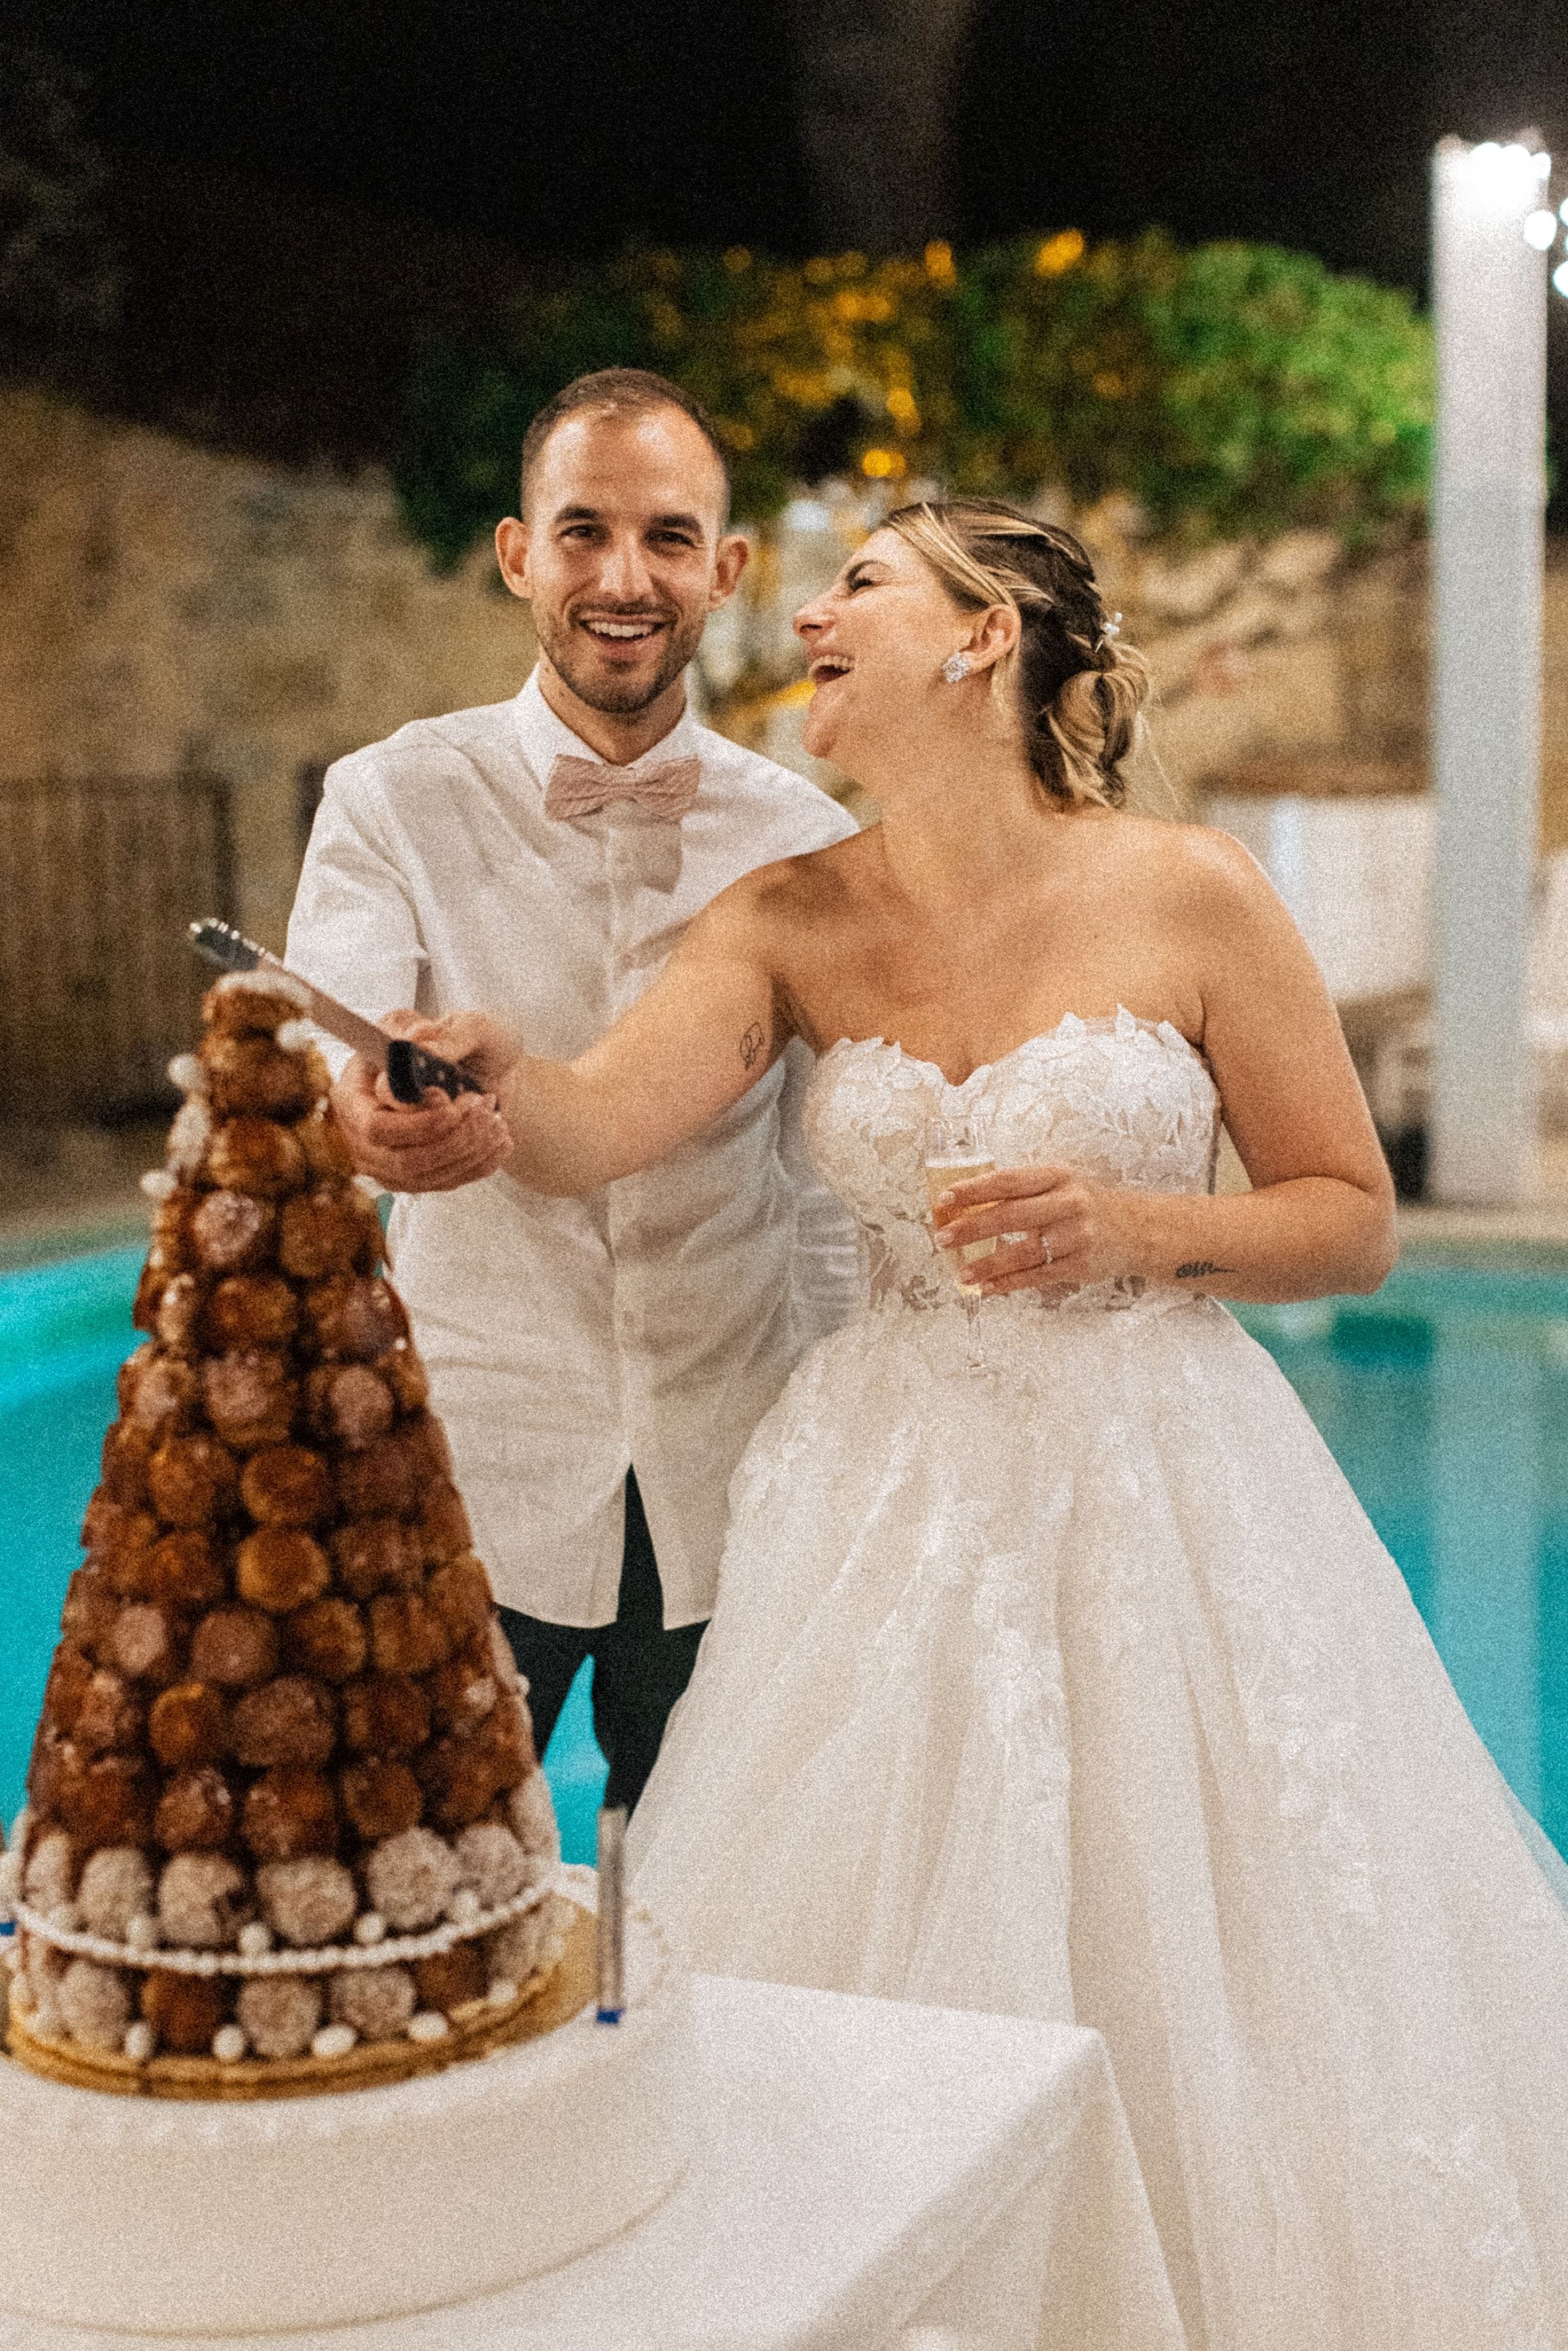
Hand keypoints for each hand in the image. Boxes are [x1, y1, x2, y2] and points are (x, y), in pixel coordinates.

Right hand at [330, 1010, 512, 1194]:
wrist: (490, 1067)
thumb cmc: (467, 1042)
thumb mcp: (457, 1023)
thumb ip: (436, 1032)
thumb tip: (417, 1043)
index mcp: (357, 1088)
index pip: (375, 1125)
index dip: (416, 1120)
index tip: (446, 1097)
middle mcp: (365, 1130)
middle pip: (401, 1160)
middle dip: (451, 1138)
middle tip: (481, 1106)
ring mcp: (388, 1159)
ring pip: (427, 1175)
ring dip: (469, 1148)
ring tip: (493, 1116)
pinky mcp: (416, 1177)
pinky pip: (447, 1182)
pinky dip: (480, 1162)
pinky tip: (498, 1138)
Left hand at [933, 1163, 1142, 1296]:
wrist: (1139, 1229)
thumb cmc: (1087, 1203)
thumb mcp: (1062, 1183)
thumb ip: (1023, 1190)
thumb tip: (968, 1203)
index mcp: (1059, 1176)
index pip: (1010, 1181)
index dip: (975, 1189)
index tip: (945, 1198)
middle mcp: (1069, 1204)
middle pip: (1012, 1216)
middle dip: (972, 1227)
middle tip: (943, 1237)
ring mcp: (1076, 1237)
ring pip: (1023, 1253)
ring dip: (987, 1265)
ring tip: (961, 1273)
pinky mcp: (1081, 1266)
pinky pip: (1037, 1277)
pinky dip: (1008, 1284)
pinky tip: (986, 1289)